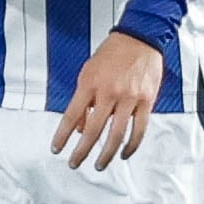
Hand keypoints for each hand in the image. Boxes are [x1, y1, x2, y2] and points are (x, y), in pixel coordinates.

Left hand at [51, 31, 162, 169]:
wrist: (139, 38)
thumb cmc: (112, 54)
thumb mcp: (88, 72)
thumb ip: (83, 100)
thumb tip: (81, 128)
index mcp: (90, 84)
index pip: (71, 116)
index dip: (62, 136)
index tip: (57, 149)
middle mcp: (108, 93)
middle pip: (93, 130)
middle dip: (82, 151)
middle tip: (75, 163)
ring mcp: (129, 98)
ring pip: (116, 135)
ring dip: (106, 154)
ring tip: (99, 165)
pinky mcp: (147, 101)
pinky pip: (139, 129)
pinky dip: (131, 145)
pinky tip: (124, 153)